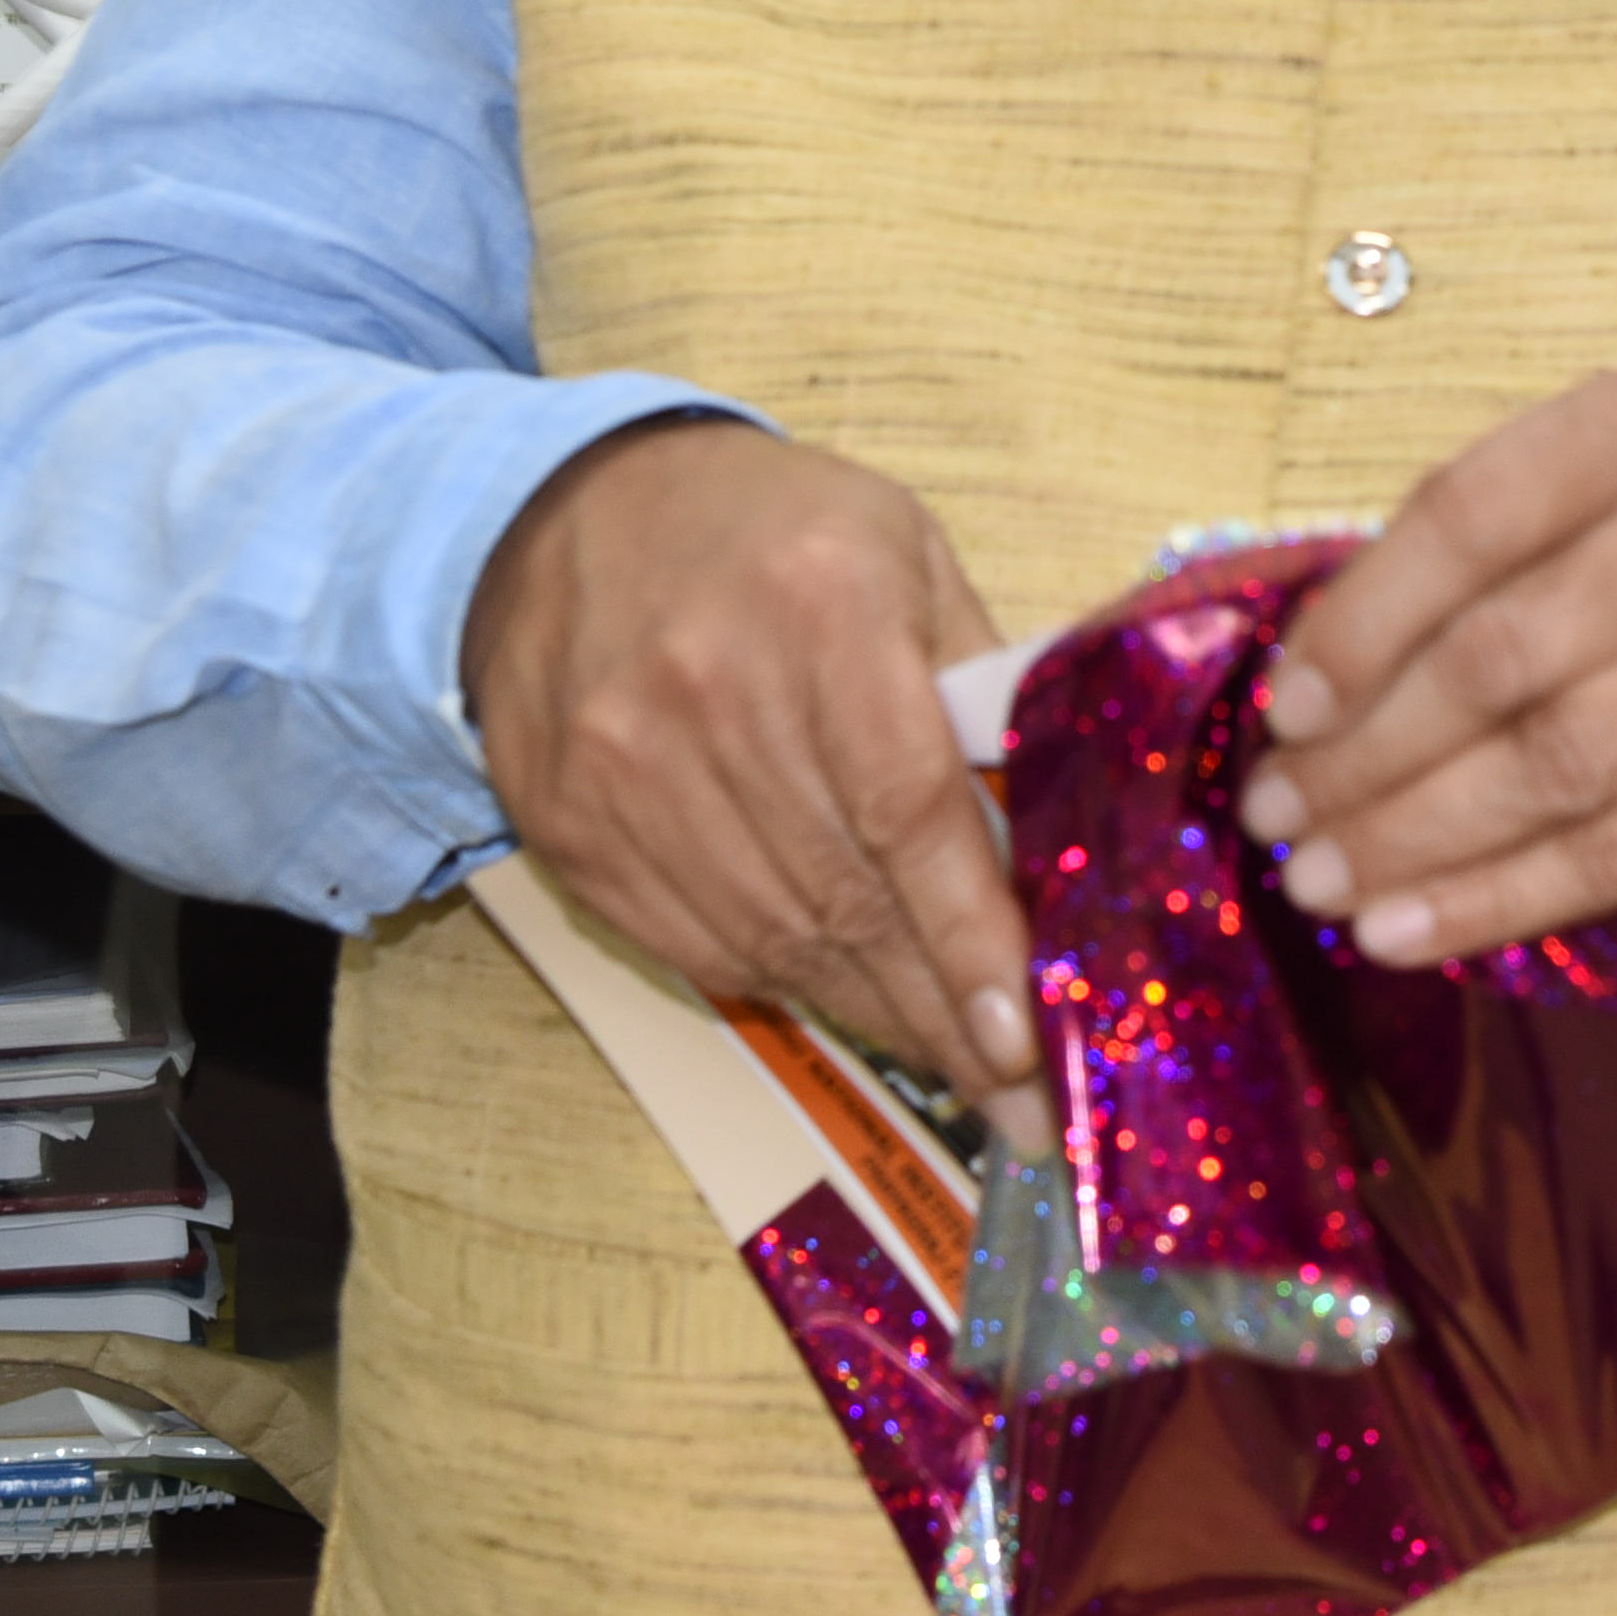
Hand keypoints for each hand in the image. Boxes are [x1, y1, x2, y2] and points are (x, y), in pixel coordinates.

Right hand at [463, 418, 1041, 1141]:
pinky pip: (699, 945)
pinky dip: (789, 985)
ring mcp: (622, 770)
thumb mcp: (903, 552)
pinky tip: (858, 1007)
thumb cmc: (770, 531)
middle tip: (1030, 1099)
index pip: (906, 808)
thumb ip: (980, 680)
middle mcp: (708, 695)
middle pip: (846, 895)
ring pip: (774, 939)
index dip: (967, 935)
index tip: (1022, 1036)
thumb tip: (1056, 821)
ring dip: (879, 1015)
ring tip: (963, 1067)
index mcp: (819, 609)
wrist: (560, 516)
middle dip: (946, 1013)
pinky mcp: (570, 829)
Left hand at [1236, 368, 1616, 967]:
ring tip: (1320, 883)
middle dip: (1370, 755)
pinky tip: (1406, 928)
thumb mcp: (1577, 508)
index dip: (1362, 622)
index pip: (1472, 516)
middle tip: (1279, 818)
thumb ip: (1456, 568)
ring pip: (1561, 768)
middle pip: (1508, 657)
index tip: (1287, 711)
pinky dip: (1497, 901)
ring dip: (1416, 841)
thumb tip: (1305, 705)